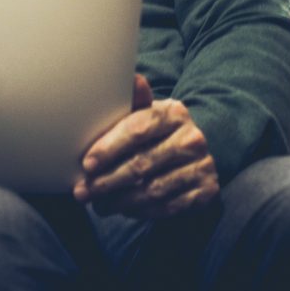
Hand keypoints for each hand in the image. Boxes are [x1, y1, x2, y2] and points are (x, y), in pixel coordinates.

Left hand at [73, 74, 219, 218]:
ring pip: (153, 189)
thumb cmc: (155, 133)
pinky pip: (169, 207)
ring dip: (120, 201)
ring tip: (98, 205)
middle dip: (107, 181)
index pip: (137, 129)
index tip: (87, 163)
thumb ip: (132, 102)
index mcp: (173, 113)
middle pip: (142, 163)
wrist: (193, 155)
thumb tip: (133, 79)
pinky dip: (142, 211)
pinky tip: (124, 210)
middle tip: (83, 192)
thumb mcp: (144, 115)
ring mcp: (202, 166)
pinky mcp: (206, 192)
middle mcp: (192, 138)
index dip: (109, 147)